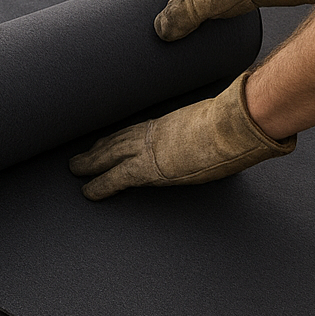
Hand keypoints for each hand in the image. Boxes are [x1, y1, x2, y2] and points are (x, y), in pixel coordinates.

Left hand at [69, 75, 293, 199]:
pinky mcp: (149, 167)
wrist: (236, 125)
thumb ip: (218, 130)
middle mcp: (155, 132)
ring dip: (91, 163)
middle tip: (81, 155)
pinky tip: (87, 192)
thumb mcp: (222, 125)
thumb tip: (234, 134)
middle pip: (118, 139)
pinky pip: (116, 178)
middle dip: (99, 148)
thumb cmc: (238, 124)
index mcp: (171, 123)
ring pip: (110, 155)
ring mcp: (150, 148)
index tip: (107, 140)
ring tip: (76, 168)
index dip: (120, 137)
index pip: (138, 130)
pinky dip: (100, 185)